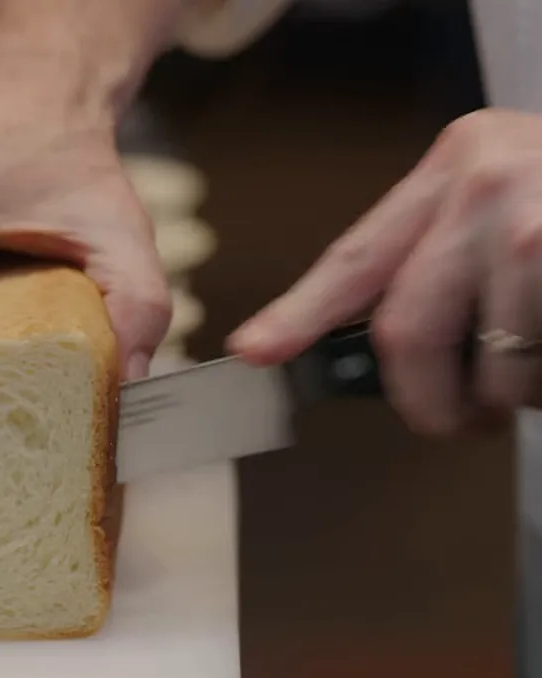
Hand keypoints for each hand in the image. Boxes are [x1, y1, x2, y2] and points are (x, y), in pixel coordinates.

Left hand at [229, 108, 541, 433]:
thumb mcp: (500, 197)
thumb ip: (435, 257)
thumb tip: (364, 344)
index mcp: (456, 165)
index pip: (356, 257)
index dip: (298, 315)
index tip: (255, 353)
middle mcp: (494, 185)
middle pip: (409, 331)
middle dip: (426, 400)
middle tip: (452, 419)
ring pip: (492, 367)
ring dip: (511, 398)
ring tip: (532, 378)